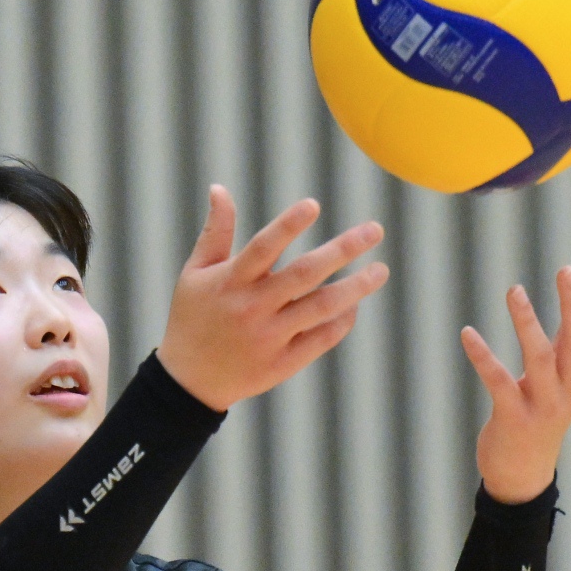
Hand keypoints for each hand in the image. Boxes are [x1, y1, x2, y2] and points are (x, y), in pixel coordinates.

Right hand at [156, 185, 388, 412]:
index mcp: (230, 282)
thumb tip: (219, 188)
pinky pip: (321, 339)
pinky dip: (341, 321)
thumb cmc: (193, 317)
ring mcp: (269, 338)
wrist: (189, 382)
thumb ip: (215, 232)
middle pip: (303, 274)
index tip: (314, 204)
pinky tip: (355, 304)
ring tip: (380, 270)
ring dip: (355, 288)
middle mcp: (251, 308)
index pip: (262, 248)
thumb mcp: (195, 273)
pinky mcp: (282, 364)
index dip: (287, 225)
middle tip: (375, 230)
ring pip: (321, 308)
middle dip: (342, 250)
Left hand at [461, 266, 570, 503]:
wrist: (523, 476)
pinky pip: (499, 382)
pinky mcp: (513, 418)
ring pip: (540, 359)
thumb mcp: (563, 378)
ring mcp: (543, 405)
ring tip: (514, 290)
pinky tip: (467, 333)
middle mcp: (568, 390)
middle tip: (565, 269)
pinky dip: (483, 357)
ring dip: (527, 323)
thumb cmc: (540, 416)